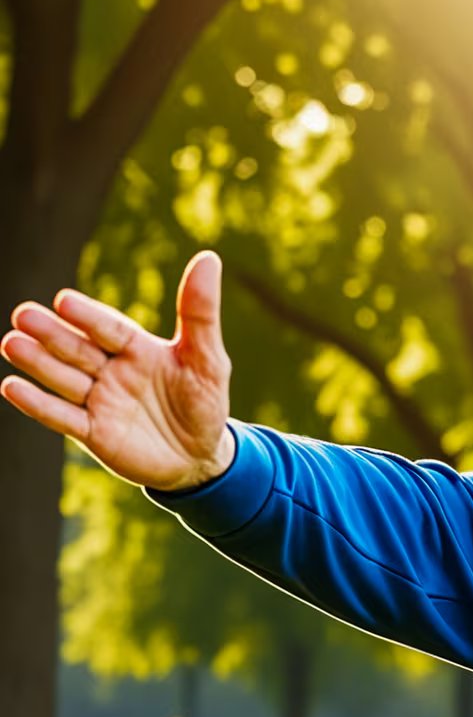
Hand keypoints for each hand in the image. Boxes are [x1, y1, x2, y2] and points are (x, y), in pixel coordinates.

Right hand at [0, 251, 234, 490]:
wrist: (200, 459)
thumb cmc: (205, 403)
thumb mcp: (208, 359)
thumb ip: (200, 313)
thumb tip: (208, 257)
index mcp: (137, 349)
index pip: (109, 328)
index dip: (88, 316)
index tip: (65, 301)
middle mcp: (111, 370)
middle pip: (77, 349)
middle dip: (52, 334)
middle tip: (23, 315)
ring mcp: (99, 401)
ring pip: (64, 379)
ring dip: (38, 363)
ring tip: (12, 343)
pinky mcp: (92, 433)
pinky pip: (62, 417)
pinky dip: (38, 404)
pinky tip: (11, 387)